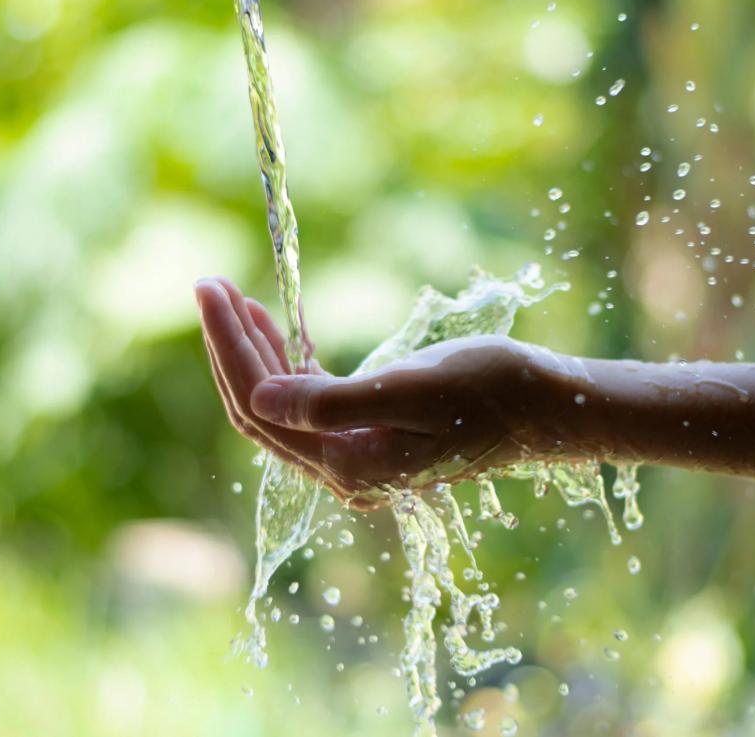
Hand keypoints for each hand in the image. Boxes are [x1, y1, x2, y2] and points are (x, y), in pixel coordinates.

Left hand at [194, 276, 540, 505]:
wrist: (545, 405)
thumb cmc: (489, 389)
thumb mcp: (411, 388)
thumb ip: (331, 402)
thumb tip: (258, 400)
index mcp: (349, 464)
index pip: (261, 408)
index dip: (228, 347)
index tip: (210, 288)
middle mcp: (344, 469)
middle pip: (260, 410)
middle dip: (230, 348)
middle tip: (209, 285)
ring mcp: (356, 454)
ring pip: (280, 406)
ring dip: (254, 353)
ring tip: (234, 299)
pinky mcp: (370, 434)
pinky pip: (309, 402)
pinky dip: (287, 364)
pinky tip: (278, 329)